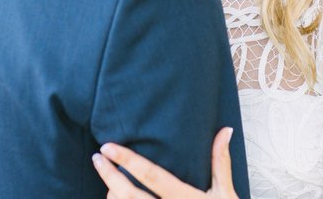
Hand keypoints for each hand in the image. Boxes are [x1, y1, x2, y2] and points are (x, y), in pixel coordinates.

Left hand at [92, 127, 237, 198]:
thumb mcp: (225, 193)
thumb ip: (221, 162)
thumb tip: (225, 130)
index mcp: (183, 198)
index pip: (151, 175)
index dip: (128, 160)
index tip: (109, 146)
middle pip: (130, 194)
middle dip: (110, 175)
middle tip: (97, 157)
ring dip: (112, 195)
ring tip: (108, 181)